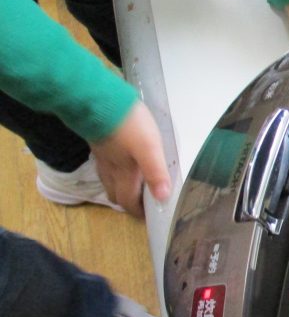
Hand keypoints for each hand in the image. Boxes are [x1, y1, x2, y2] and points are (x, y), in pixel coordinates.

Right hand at [90, 102, 170, 218]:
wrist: (98, 99)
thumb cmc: (127, 125)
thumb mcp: (149, 148)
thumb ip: (155, 173)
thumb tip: (163, 198)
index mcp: (122, 174)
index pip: (127, 202)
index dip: (138, 212)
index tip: (150, 216)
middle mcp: (109, 170)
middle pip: (116, 195)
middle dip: (130, 202)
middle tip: (146, 201)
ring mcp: (102, 157)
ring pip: (110, 181)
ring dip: (122, 187)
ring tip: (139, 185)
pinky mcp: (99, 144)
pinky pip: (107, 166)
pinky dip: (116, 172)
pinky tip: (125, 162)